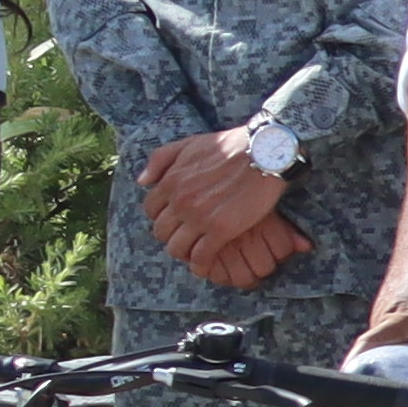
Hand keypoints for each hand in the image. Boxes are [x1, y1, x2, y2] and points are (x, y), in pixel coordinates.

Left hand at [137, 129, 302, 288]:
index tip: (176, 219)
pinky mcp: (221, 229)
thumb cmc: (230, 146)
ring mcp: (199, 217)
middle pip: (161, 232)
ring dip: (184, 252)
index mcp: (171, 181)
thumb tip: (142, 181)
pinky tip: (207, 262)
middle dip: (171, 236)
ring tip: (196, 250)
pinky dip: (201, 263)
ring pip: (177, 248)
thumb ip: (160, 159)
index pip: (151, 210)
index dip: (162, 216)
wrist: (265, 153)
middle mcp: (180, 201)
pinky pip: (201, 256)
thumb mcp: (189, 144)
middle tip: (187, 236)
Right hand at [359, 251, 407, 379]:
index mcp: (400, 319)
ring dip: (403, 364)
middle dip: (394, 380)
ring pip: (387, 350)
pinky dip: (405, 351)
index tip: (364, 397)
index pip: (369, 350)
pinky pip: (392, 340)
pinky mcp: (387, 315)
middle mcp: (383, 319)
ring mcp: (382, 316)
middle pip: (379, 359)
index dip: (361, 373)